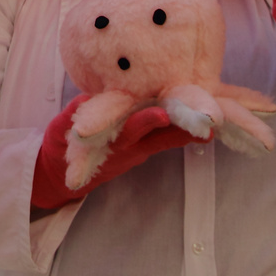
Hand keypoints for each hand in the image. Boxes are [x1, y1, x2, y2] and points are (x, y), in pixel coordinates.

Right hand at [31, 96, 196, 210]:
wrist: (63, 175)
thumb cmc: (61, 147)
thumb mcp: (59, 133)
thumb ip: (69, 118)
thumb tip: (83, 99)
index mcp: (107, 139)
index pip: (129, 129)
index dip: (145, 121)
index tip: (161, 113)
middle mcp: (128, 146)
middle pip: (158, 137)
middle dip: (180, 130)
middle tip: (205, 127)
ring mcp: (137, 148)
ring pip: (166, 139)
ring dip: (189, 133)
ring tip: (216, 127)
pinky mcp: (142, 147)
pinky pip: (166, 140)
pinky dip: (183, 134)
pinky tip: (205, 128)